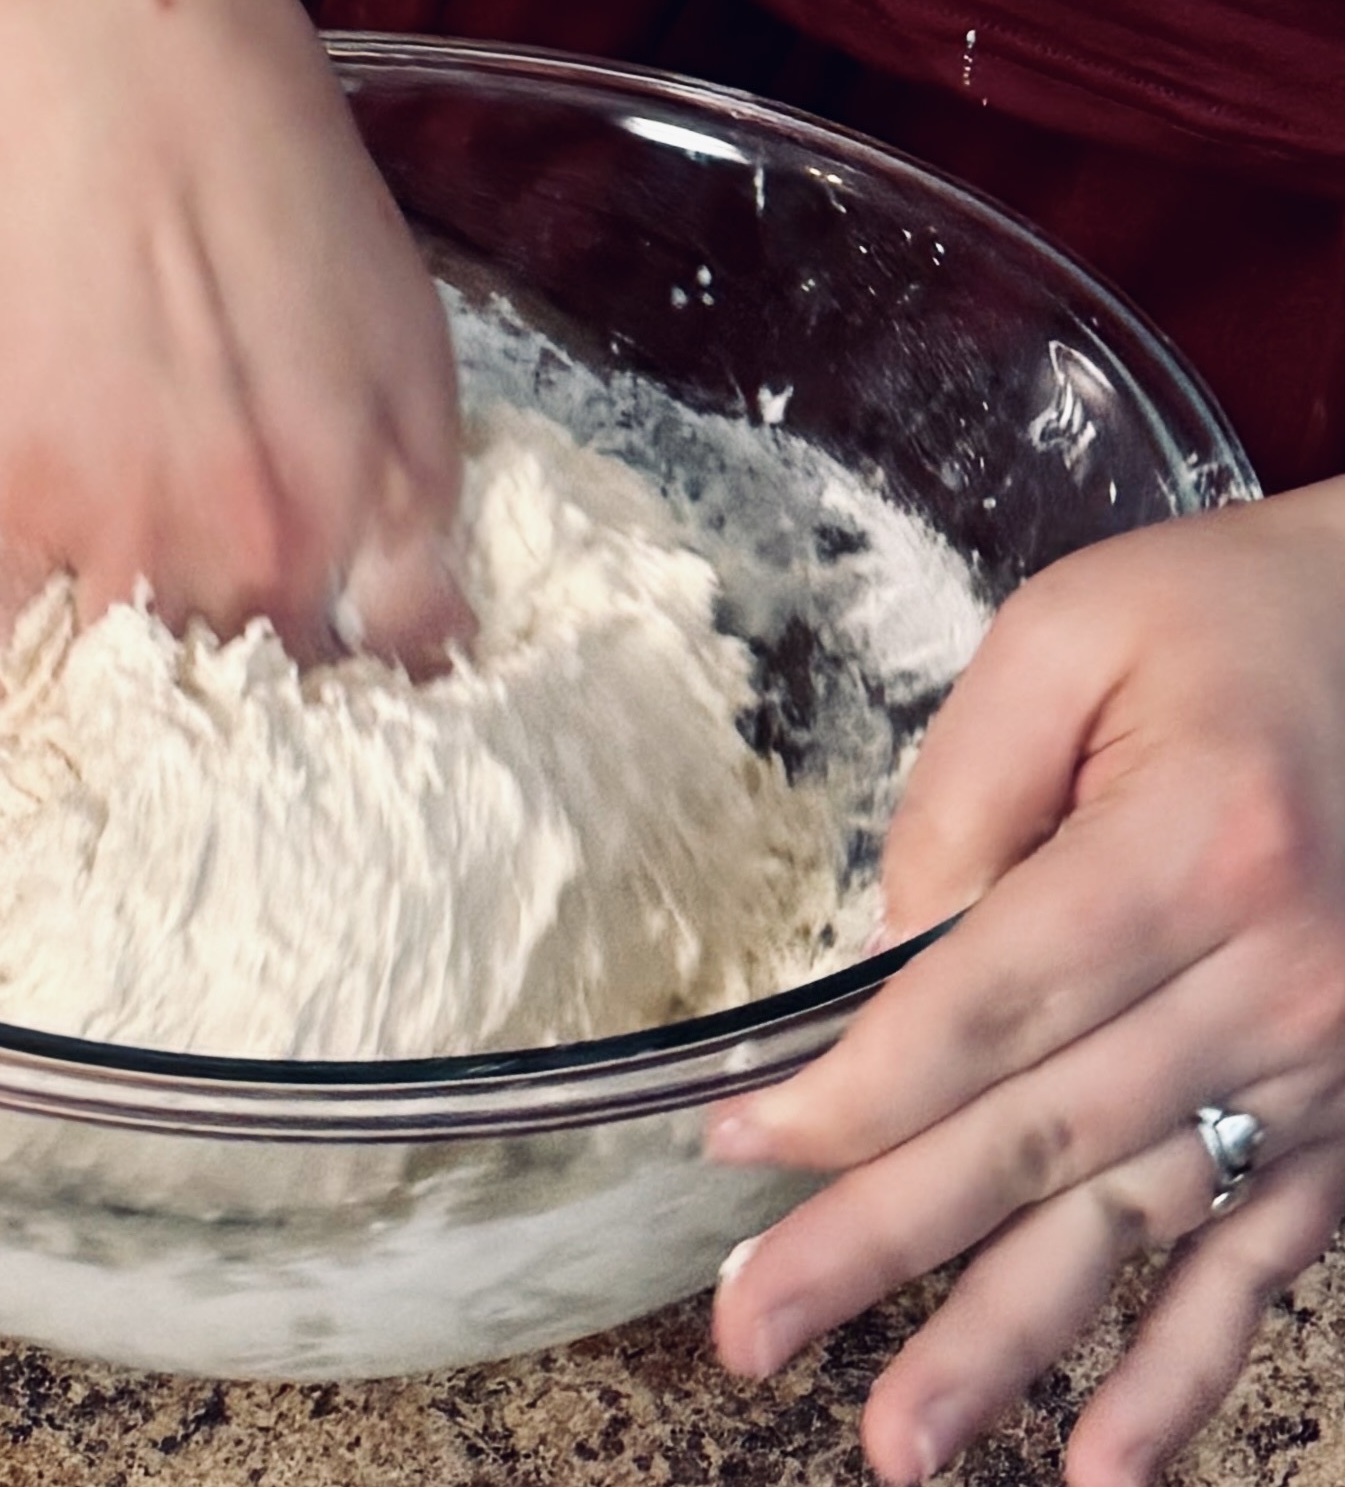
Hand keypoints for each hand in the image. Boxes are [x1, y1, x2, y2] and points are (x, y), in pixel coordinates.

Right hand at [0, 0, 466, 671]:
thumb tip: (432, 649)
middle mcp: (253, 563)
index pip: (373, 692)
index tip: (329, 712)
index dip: (354, 715)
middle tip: (213, 695)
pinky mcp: (9, 517)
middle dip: (238, 727)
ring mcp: (123, 549)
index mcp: (363, 529)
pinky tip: (19, 662)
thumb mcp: (415, 366)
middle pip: (246, 710)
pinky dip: (6, 673)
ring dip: (120, 715)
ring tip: (112, 699)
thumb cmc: (292, 215)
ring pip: (123, 699)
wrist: (142, 122)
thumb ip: (420, 521)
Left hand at [708, 478, 1344, 1484]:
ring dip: (1010, 1344)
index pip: (981, 1009)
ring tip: (896, 1444)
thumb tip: (892, 958)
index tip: (731, 1150)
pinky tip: (1105, 1462)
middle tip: (751, 1333)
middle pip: (1037, 1136)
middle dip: (879, 1245)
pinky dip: (1188, 1372)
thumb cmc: (1230, 614)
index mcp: (1192, 846)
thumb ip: (964, 790)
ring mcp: (1325, 1057)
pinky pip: (1269, 1258)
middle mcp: (1271, 977)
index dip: (848, 1095)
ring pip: (1138, 1224)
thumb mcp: (1071, 634)